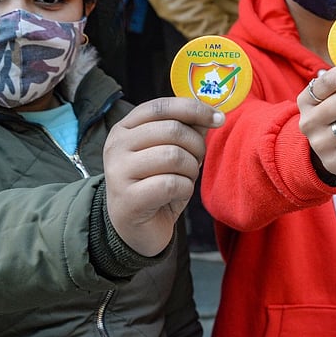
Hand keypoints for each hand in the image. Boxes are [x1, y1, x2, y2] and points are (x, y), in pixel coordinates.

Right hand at [104, 97, 223, 255]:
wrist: (134, 229)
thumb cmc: (155, 185)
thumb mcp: (170, 152)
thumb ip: (187, 130)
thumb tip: (213, 113)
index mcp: (125, 129)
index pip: (161, 107)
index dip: (194, 109)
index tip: (219, 119)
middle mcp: (116, 146)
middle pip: (172, 130)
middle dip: (196, 145)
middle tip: (197, 160)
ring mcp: (118, 172)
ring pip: (174, 156)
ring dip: (191, 169)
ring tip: (185, 178)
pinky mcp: (128, 199)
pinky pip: (172, 184)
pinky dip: (185, 188)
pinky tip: (177, 194)